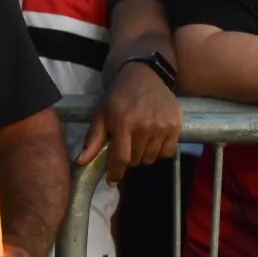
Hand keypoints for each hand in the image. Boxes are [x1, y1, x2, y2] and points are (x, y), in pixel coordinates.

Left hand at [77, 62, 181, 184]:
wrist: (144, 76)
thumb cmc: (119, 96)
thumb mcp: (102, 114)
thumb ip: (93, 139)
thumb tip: (81, 161)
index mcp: (123, 123)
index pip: (121, 157)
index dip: (116, 173)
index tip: (112, 181)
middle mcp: (145, 126)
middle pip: (136, 160)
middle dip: (128, 158)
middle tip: (126, 146)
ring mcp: (163, 127)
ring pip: (151, 158)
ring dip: (143, 155)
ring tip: (139, 141)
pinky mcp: (176, 126)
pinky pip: (168, 152)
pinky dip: (159, 151)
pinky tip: (153, 140)